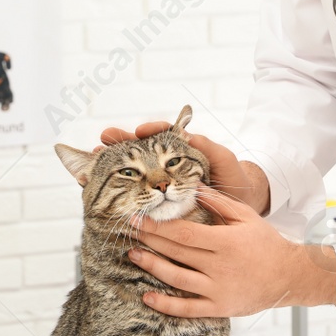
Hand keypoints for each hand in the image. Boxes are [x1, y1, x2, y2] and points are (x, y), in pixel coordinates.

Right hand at [99, 124, 270, 215]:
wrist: (239, 206)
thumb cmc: (232, 178)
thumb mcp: (223, 160)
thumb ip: (207, 147)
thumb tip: (187, 135)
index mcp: (178, 149)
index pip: (161, 134)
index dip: (150, 130)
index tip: (141, 131)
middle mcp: (165, 163)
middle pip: (138, 149)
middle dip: (119, 143)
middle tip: (103, 139)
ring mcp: (160, 181)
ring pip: (132, 170)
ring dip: (112, 165)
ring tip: (95, 161)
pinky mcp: (158, 201)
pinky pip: (136, 195)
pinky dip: (119, 191)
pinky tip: (105, 191)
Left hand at [126, 189, 335, 317]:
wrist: (289, 276)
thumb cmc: (265, 243)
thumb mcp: (245, 217)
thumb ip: (218, 201)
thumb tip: (192, 185)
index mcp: (225, 242)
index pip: (184, 233)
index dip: (158, 226)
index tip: (139, 217)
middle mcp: (219, 266)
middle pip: (176, 252)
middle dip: (149, 240)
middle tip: (128, 230)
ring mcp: (218, 289)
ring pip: (177, 279)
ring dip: (152, 267)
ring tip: (134, 254)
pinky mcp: (219, 307)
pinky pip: (188, 309)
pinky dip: (166, 305)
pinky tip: (148, 298)